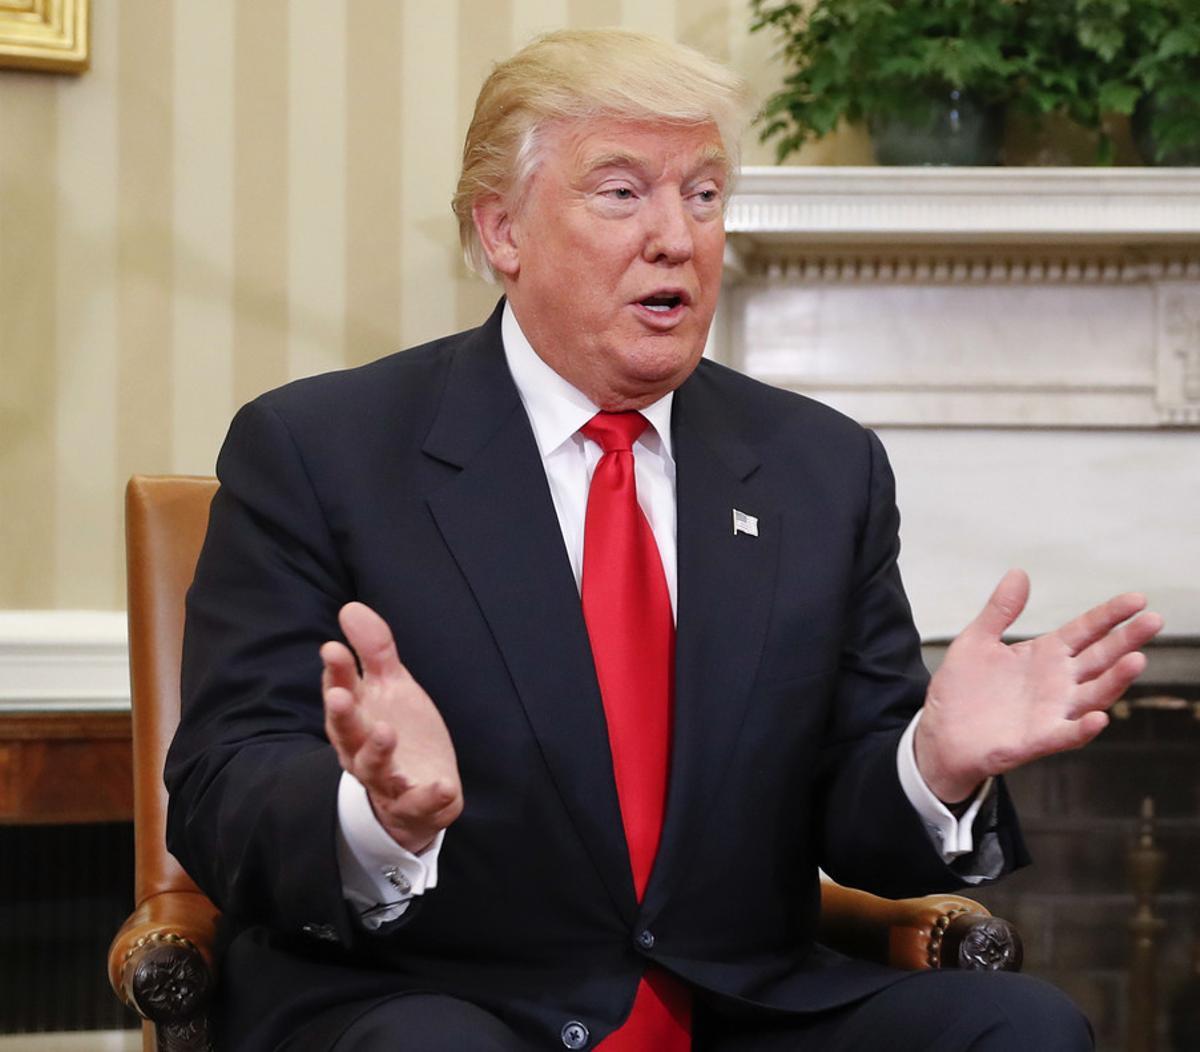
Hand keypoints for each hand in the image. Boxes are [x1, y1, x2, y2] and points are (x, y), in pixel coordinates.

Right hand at [321, 602, 462, 852]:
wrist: (416, 795)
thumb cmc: (397, 732)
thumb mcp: (391, 687)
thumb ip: (373, 650)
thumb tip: (349, 608)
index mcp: (356, 718)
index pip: (341, 693)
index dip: (336, 673)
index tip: (332, 648)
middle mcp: (362, 750)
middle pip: (347, 734)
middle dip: (342, 716)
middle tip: (340, 695)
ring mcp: (387, 780)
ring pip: (374, 770)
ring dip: (378, 752)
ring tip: (386, 731)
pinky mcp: (413, 803)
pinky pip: (418, 803)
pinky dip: (429, 796)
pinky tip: (442, 786)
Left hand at [915, 569, 1163, 803]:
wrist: (940, 732)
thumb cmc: (962, 688)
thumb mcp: (976, 641)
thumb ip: (1000, 610)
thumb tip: (1019, 572)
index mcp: (1045, 654)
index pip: (1086, 630)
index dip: (1110, 615)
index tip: (1138, 599)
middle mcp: (1057, 682)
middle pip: (1100, 658)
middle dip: (1127, 640)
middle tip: (1154, 620)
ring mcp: (1052, 711)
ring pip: (1094, 694)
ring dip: (1115, 680)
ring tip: (1136, 659)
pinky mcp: (1038, 739)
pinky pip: (1067, 734)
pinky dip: (1083, 727)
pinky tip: (1098, 717)